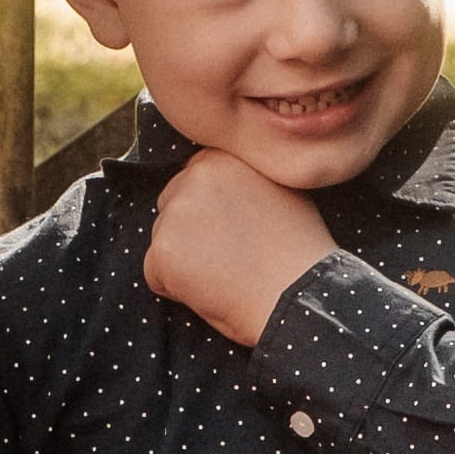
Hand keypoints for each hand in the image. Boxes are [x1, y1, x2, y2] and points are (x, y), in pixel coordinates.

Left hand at [144, 145, 339, 345]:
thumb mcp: (280, 191)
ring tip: (226, 273)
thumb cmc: (297, 252)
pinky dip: (175, 289)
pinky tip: (212, 291)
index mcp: (223, 158)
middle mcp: (196, 176)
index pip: (192, 181)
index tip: (232, 232)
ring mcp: (177, 213)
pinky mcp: (163, 250)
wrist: (298, 295)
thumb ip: (243, 179)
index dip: (209, 213)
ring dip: (184, 261)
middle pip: (170, 207)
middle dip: (190, 233)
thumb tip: (226, 186)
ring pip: (162, 241)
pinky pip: (155, 274)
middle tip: (229, 257)